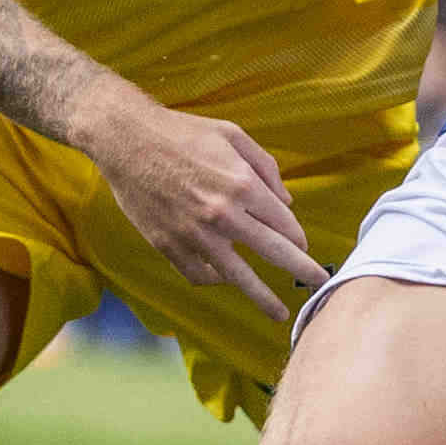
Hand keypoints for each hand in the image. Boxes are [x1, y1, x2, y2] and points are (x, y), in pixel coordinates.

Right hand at [80, 89, 322, 322]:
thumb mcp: (233, 135)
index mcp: (241, 184)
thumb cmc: (184, 132)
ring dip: (261, 296)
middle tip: (318, 283)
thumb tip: (286, 202)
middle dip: (300, 270)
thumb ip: (266, 167)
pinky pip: (198, 274)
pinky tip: (226, 279)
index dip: (297, 237)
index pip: (283, 222)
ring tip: (278, 312)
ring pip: (237, 276)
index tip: (304, 246)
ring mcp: (194, 233)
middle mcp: (222, 214)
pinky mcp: (168, 245)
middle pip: (272, 252)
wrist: (127, 139)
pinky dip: (215, 281)